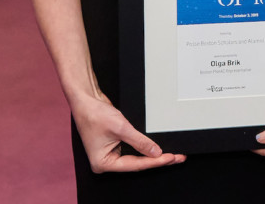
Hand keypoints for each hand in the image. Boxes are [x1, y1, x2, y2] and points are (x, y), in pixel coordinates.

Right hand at [71, 92, 185, 172]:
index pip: (135, 165)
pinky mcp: (115, 146)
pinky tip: (159, 149)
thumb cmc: (94, 114)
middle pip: (137, 164)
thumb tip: (156, 152)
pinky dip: (146, 149)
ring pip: (137, 158)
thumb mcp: (121, 128)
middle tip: (177, 157)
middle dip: (158, 160)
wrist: (86, 100)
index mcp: (103, 163)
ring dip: (154, 156)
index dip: (155, 162)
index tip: (171, 157)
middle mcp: (106, 162)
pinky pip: (134, 150)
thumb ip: (140, 142)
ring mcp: (110, 154)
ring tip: (173, 155)